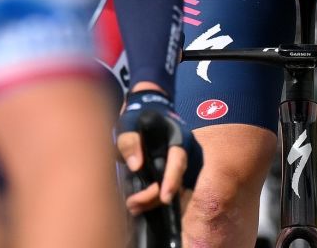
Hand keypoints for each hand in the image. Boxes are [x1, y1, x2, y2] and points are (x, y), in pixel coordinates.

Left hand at [114, 88, 201, 214]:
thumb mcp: (128, 124)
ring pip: (176, 190)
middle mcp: (187, 152)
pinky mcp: (178, 172)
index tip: (165, 198)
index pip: (179, 160)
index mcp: (178, 137)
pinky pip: (172, 190)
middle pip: (178, 182)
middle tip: (132, 205)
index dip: (173, 180)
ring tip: (133, 207)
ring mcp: (185, 164)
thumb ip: (130, 141)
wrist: (149, 109)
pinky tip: (141, 205)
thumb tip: (136, 167)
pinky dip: (157, 199)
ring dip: (155, 202)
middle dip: (156, 197)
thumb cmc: (139, 116)